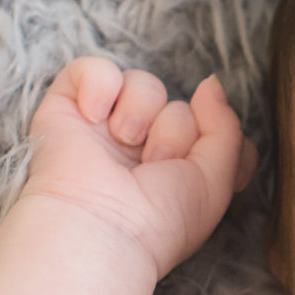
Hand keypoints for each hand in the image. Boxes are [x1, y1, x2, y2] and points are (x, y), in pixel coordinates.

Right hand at [21, 57, 257, 277]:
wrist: (99, 226)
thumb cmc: (161, 219)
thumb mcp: (218, 180)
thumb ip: (227, 129)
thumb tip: (211, 83)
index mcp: (173, 172)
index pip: (207, 130)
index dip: (211, 138)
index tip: (197, 170)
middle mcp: (140, 150)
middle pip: (181, 108)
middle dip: (175, 133)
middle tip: (154, 165)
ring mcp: (104, 130)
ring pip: (143, 84)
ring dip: (140, 111)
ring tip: (125, 141)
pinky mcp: (67, 110)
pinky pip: (93, 68)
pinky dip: (99, 84)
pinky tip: (94, 116)